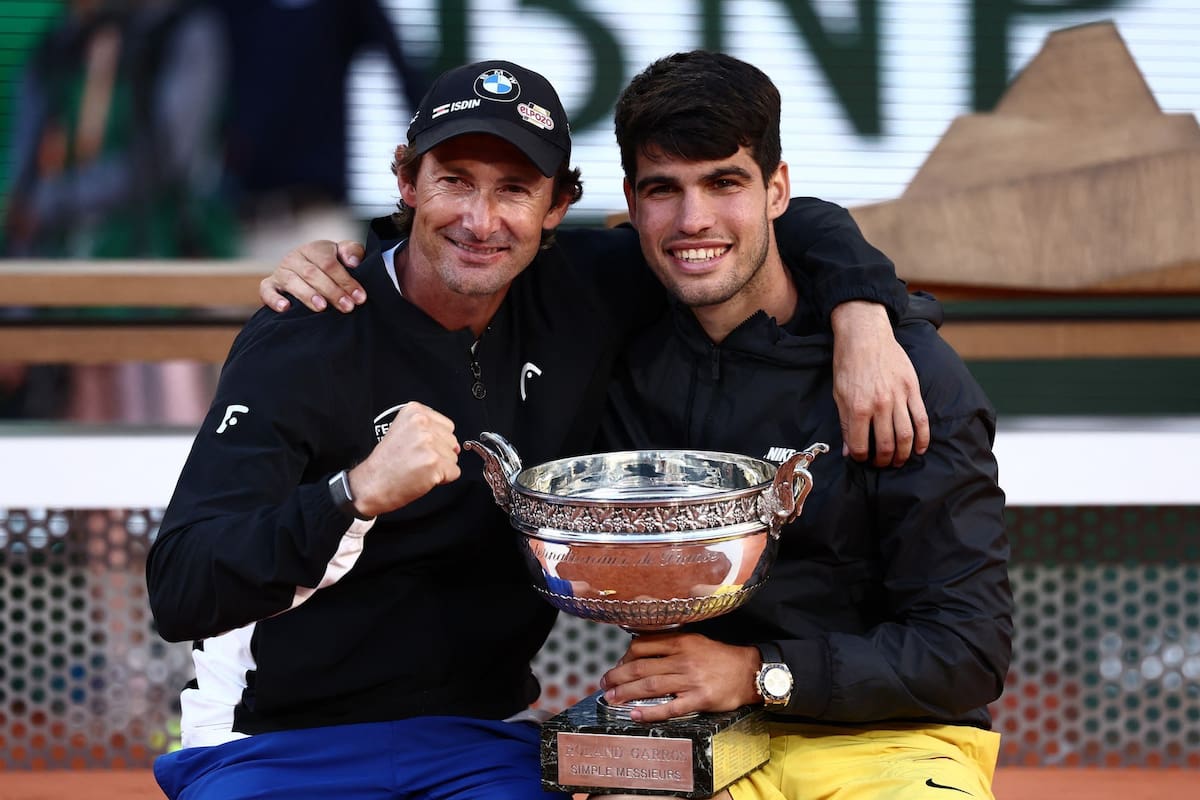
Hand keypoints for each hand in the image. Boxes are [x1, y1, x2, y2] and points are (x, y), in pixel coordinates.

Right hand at [259, 239, 366, 312]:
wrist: (310, 268)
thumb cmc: (331, 263)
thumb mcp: (344, 254)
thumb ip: (352, 252)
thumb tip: (353, 262)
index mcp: (314, 249)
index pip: (329, 264)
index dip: (345, 280)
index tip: (359, 297)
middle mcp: (295, 258)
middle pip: (312, 273)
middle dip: (331, 291)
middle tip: (346, 306)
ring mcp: (281, 271)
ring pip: (292, 282)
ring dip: (307, 295)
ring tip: (321, 307)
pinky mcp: (269, 284)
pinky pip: (266, 290)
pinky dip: (274, 299)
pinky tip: (285, 308)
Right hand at [346, 402, 460, 516]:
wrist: (371, 484)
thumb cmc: (385, 463)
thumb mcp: (403, 432)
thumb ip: (430, 431)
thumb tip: (457, 445)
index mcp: (414, 412)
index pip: (447, 426)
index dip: (435, 441)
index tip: (419, 448)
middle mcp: (422, 424)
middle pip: (452, 441)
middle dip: (439, 454)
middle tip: (416, 459)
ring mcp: (429, 443)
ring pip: (454, 457)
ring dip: (440, 466)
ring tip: (418, 468)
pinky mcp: (434, 463)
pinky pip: (454, 472)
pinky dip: (442, 479)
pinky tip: (423, 476)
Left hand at [598, 633, 760, 722]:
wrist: (749, 671)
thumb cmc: (719, 657)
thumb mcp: (695, 640)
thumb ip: (670, 644)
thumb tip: (640, 651)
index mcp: (680, 641)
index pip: (642, 646)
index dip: (624, 657)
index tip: (616, 666)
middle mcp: (683, 659)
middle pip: (641, 667)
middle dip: (617, 677)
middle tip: (604, 684)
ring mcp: (691, 680)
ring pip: (650, 686)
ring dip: (626, 693)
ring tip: (611, 699)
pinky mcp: (700, 699)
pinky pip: (670, 708)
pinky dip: (651, 712)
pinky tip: (636, 714)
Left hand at [830, 301, 928, 466]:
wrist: (865, 336)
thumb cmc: (848, 364)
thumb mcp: (839, 395)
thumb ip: (845, 424)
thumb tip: (849, 451)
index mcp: (858, 408)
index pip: (861, 445)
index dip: (861, 457)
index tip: (862, 458)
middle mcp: (880, 405)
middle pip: (886, 445)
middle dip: (884, 460)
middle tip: (882, 463)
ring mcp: (898, 397)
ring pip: (906, 435)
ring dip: (903, 454)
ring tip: (899, 460)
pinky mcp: (912, 389)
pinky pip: (921, 418)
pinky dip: (923, 437)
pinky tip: (919, 449)